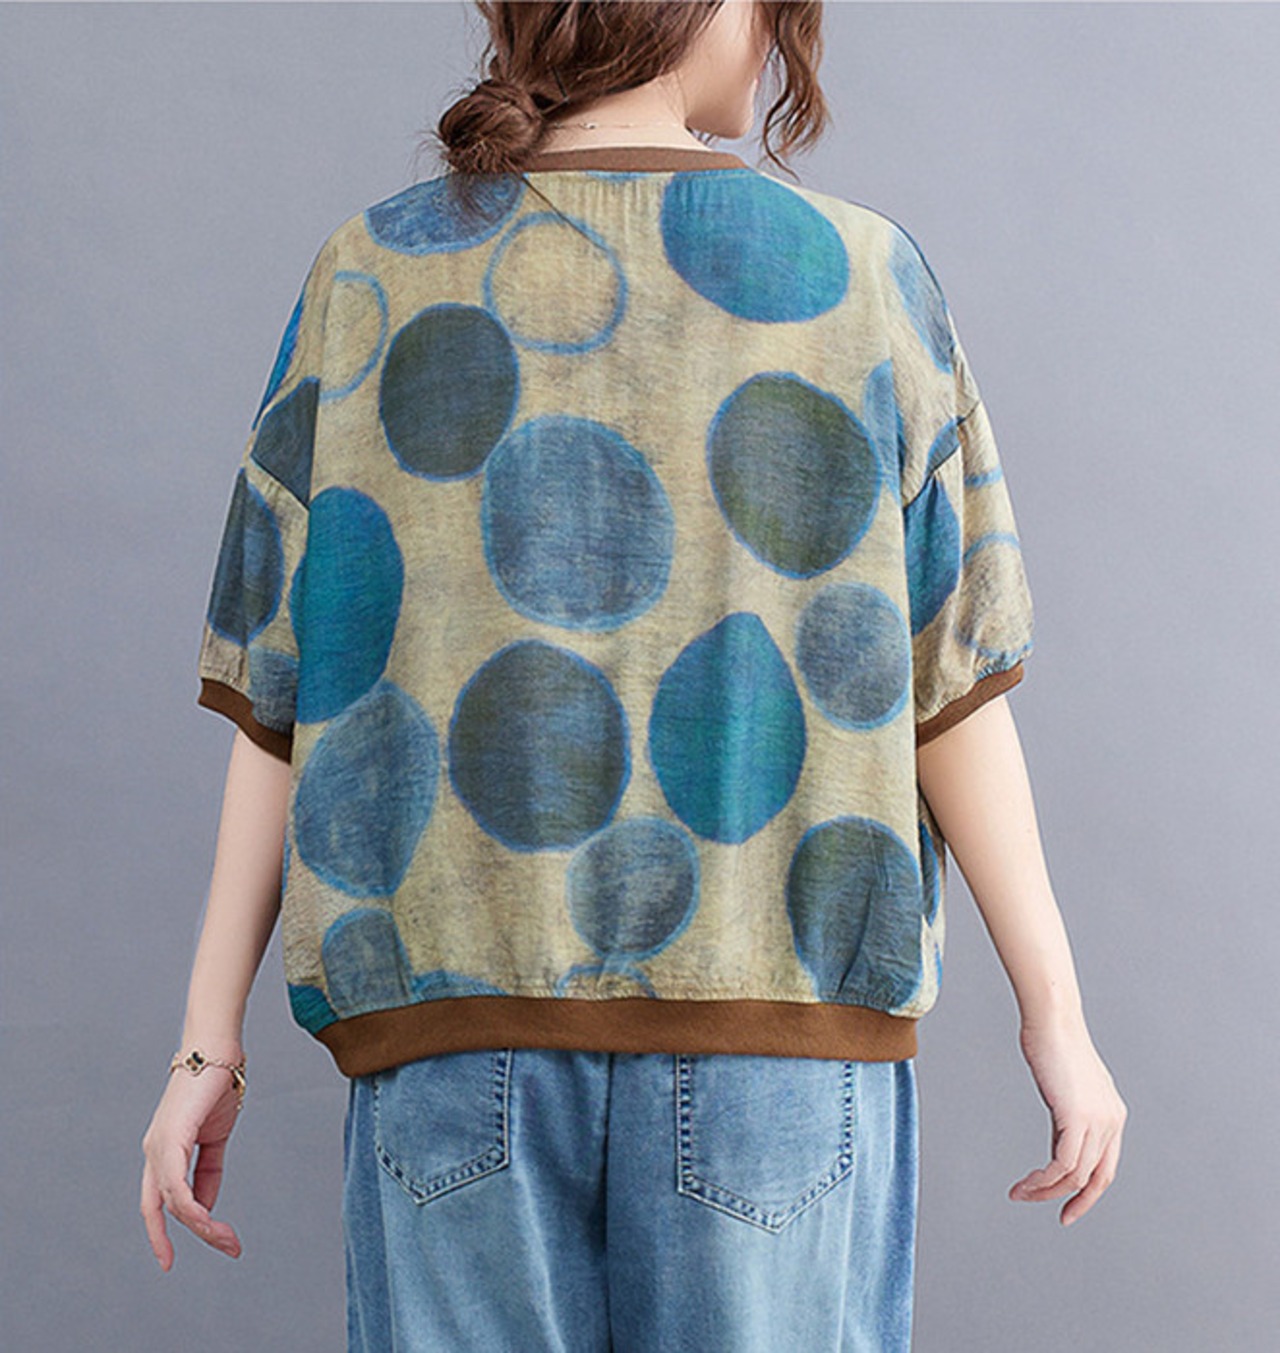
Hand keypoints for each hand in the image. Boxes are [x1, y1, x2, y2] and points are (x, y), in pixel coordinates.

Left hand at [140, 1062, 244, 1268]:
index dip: (161, 1233)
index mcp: (162, 1150)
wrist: (218, 1050)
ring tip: (229, 1239)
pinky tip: (208, 1222)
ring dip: (203, 1226)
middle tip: (228, 1247)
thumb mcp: (215, 1136)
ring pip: (173, 1203)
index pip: (155, 1201)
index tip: (171, 1260)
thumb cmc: (216, 1086)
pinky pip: (177, 1186)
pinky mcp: (171, 1138)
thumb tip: (204, 1205)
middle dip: (192, 1235)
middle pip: (163, 1208)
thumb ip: (207, 1170)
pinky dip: (193, 1209)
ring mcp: (158, 1146)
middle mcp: (153, 1152)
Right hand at [1009, 1014, 1127, 1226]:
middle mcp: (1111, 1121)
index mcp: (1113, 1115)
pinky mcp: (1078, 1118)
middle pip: (1095, 1178)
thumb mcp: (1066, 1089)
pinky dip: (1043, 1180)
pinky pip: (1063, 1164)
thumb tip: (1059, 1148)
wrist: (1052, 1020)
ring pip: (1076, 1175)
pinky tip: (1025, 1183)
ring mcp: (1098, 1121)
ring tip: (1021, 1193)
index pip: (1105, 1167)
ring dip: (1047, 1191)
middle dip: (1073, 1202)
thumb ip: (1068, 1119)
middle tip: (1052, 1214)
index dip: (1088, 1193)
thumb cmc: (1053, 1043)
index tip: (1067, 1208)